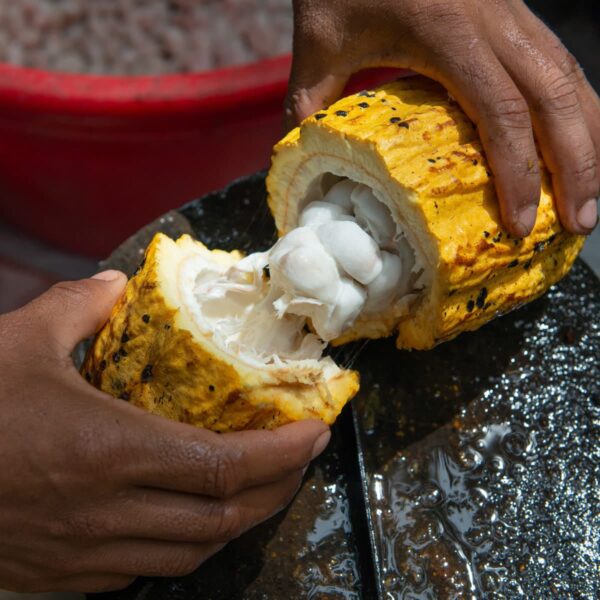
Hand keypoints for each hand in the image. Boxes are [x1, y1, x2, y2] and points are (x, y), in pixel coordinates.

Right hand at [0, 272, 329, 592]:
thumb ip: (77, 308)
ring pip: (193, 552)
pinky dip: (187, 542)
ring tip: (261, 486)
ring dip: (238, 519)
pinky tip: (190, 516)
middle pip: (224, 517)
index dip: (282, 453)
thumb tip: (114, 287)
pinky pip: (146, 569)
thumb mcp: (17, 343)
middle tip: (301, 456)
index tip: (316, 432)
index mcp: (109, 451)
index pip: (225, 465)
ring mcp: (86, 555)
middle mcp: (108, 512)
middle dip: (277, 488)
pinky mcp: (63, 576)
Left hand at [287, 0, 599, 236]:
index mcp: (447, 32)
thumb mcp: (317, 44)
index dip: (518, 175)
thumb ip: (307, 105)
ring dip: (590, 141)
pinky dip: (578, 108)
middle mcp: (495, 20)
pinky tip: (581, 144)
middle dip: (577, 167)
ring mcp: (513, 11)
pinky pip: (561, 63)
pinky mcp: (516, 11)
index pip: (500, 114)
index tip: (520, 224)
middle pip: (556, 100)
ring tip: (590, 197)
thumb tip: (294, 163)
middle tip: (580, 224)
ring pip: (571, 78)